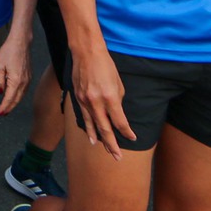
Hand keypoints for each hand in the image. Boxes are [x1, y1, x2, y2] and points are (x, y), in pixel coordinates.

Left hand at [0, 35, 31, 115]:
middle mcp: (24, 82)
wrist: (20, 42)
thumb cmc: (9, 51)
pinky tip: (14, 97)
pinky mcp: (29, 76)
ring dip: (14, 103)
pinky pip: (24, 90)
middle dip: (9, 107)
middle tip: (3, 113)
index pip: (9, 98)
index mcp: (15, 80)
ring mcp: (28, 79)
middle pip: (16, 99)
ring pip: (21, 96)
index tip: (0, 112)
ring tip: (7, 107)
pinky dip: (19, 96)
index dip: (4, 106)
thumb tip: (1, 90)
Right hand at [68, 41, 132, 158]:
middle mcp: (96, 102)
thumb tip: (116, 113)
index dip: (126, 132)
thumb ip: (117, 100)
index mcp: (110, 97)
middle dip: (112, 144)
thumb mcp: (117, 83)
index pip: (119, 121)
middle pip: (105, 129)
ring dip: (100, 140)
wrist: (86, 53)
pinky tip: (91, 137)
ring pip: (93, 126)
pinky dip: (89, 128)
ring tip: (106, 151)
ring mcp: (85, 101)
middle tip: (118, 156)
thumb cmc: (105, 65)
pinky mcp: (78, 98)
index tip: (132, 138)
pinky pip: (85, 117)